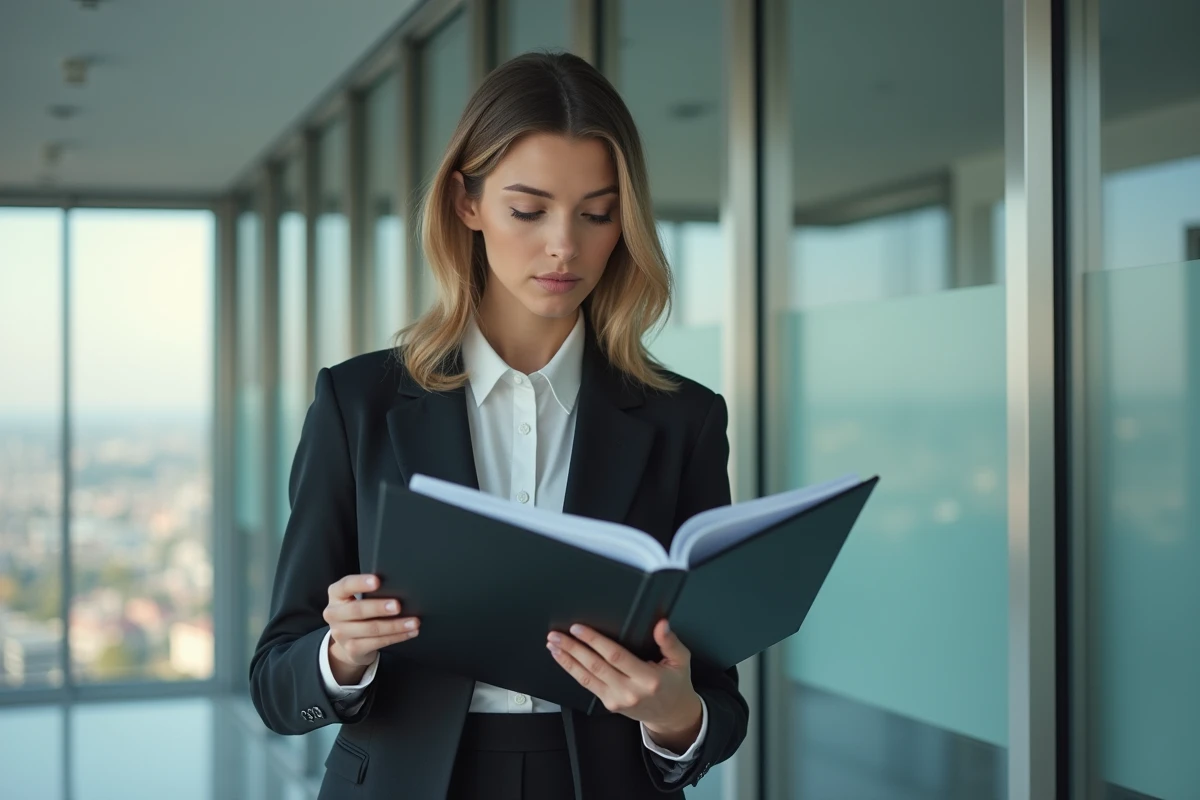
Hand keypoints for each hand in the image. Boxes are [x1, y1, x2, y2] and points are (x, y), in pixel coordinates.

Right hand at [322, 574, 418, 683]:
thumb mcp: (356, 599)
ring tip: (413, 621)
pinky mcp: (352, 649)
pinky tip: (409, 632)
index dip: (360, 583)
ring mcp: (341, 634)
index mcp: (336, 595)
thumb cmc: (358, 614)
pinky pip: (378, 642)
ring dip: (395, 625)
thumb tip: (397, 586)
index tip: (377, 581)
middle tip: (398, 606)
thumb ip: (369, 592)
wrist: (347, 644)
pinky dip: (397, 637)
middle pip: (357, 610)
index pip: (345, 586)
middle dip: (379, 607)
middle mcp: (334, 614)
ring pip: (371, 629)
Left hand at [547, 619, 703, 752]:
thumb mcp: (681, 660)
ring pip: (587, 678)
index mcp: (648, 678)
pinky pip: (588, 685)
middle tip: (556, 635)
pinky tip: (564, 659)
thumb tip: (661, 625)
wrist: (671, 714)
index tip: (578, 629)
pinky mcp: (609, 704)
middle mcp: (630, 691)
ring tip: (553, 645)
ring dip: (567, 660)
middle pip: (595, 666)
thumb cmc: (674, 684)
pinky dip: (572, 671)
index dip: (594, 641)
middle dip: (573, 648)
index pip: (615, 656)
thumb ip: (670, 641)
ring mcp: (617, 700)